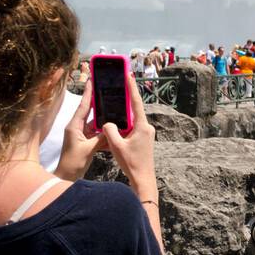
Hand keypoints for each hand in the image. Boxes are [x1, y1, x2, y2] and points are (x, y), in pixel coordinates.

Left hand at [55, 77, 106, 180]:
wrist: (67, 176)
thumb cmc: (73, 163)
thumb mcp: (89, 149)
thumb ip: (101, 138)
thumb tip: (112, 130)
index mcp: (74, 126)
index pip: (83, 106)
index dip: (88, 93)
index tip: (92, 80)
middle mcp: (77, 128)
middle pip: (90, 111)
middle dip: (99, 102)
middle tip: (106, 90)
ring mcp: (82, 135)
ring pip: (96, 123)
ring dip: (105, 120)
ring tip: (116, 111)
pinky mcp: (86, 141)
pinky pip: (98, 134)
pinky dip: (105, 133)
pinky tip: (115, 131)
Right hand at [101, 65, 156, 198]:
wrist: (143, 179)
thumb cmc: (131, 163)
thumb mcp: (116, 145)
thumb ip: (109, 130)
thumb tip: (108, 123)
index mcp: (142, 126)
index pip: (136, 102)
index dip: (131, 87)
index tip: (128, 75)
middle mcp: (146, 127)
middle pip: (133, 110)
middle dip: (124, 100)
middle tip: (117, 85)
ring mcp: (146, 134)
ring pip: (131, 121)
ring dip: (122, 116)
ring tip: (112, 106)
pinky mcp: (143, 140)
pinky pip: (132, 128)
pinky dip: (124, 126)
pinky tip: (115, 126)